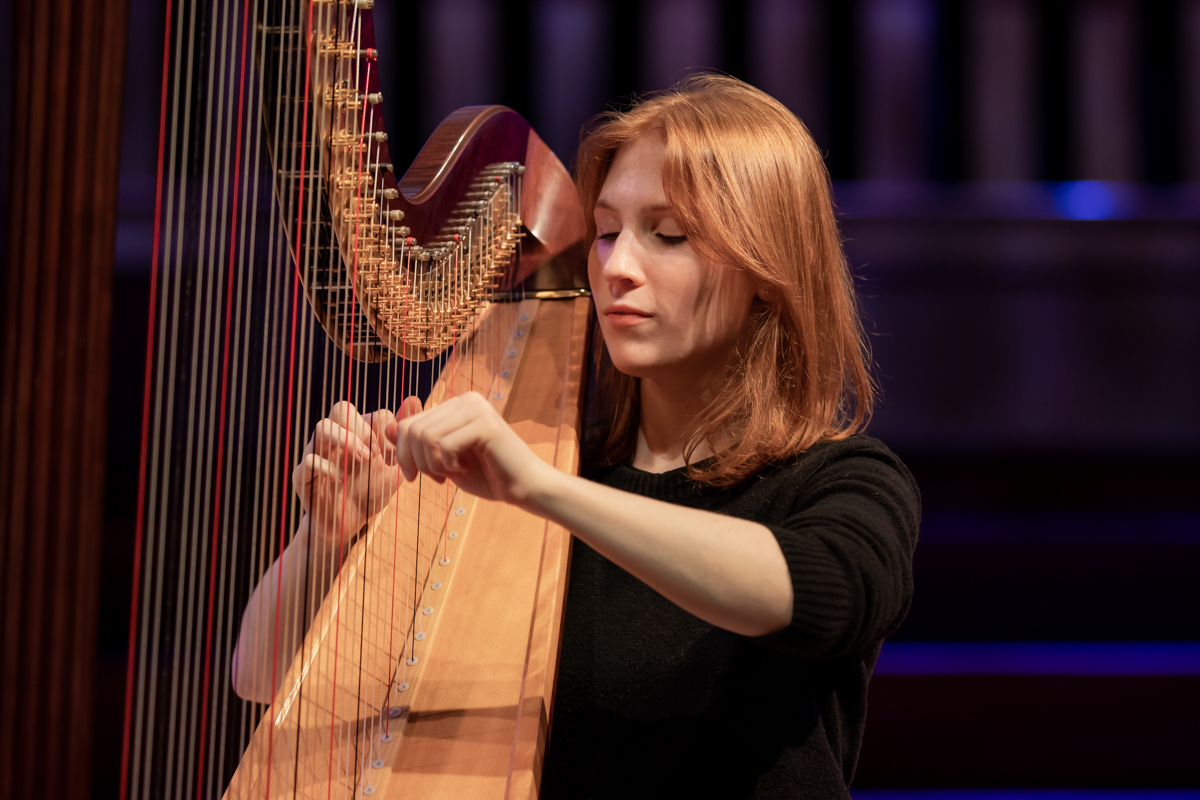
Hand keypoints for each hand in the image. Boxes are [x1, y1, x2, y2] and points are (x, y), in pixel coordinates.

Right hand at [292, 401, 400, 553]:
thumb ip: (401, 436)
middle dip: (363, 428)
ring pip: (322, 427)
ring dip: (346, 439)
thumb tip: (412, 398)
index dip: (385, 431)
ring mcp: (318, 453)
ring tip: (364, 460)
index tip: (392, 456)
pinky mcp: (304, 475)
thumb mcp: (394, 466)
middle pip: (341, 409)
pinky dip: (328, 468)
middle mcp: (336, 437)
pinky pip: (309, 460)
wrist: (350, 523)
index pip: (370, 413)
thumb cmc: (372, 490)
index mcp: (357, 432)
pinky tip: (343, 480)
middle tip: (375, 453)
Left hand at [385, 392, 551, 507]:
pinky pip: (444, 444)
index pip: (409, 423)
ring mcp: (477, 409)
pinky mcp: (485, 425)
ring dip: (432, 465)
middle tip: (437, 480)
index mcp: (456, 404)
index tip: (417, 477)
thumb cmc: (487, 475)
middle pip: (412, 430)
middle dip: (416, 462)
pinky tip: (462, 472)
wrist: (524, 488)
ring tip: (450, 475)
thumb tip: (385, 428)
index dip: (404, 454)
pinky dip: (446, 466)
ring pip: (425, 437)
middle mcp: (466, 400)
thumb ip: (418, 443)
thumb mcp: (443, 460)